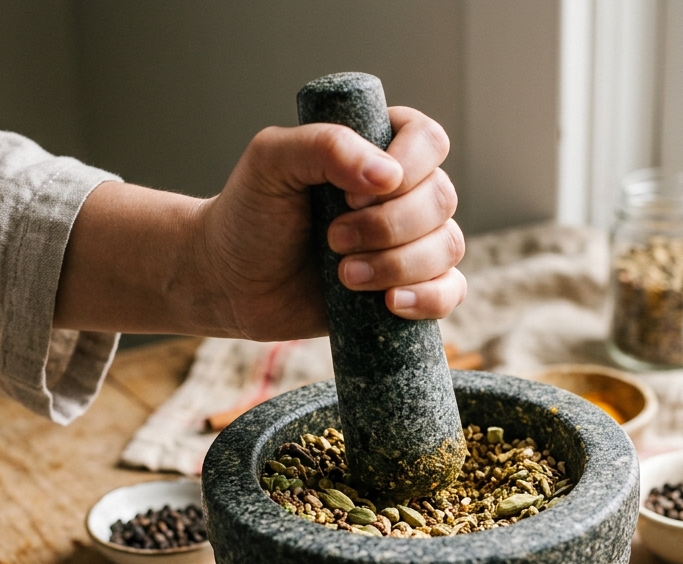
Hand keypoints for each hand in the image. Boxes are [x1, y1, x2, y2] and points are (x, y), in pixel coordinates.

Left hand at [197, 106, 465, 340]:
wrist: (231, 281)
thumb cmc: (249, 215)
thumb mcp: (271, 161)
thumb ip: (325, 146)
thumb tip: (386, 176)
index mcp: (378, 148)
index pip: (428, 140)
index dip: (405, 167)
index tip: (349, 195)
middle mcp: (403, 193)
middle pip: (441, 198)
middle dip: (388, 226)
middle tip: (332, 239)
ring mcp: (411, 243)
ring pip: (448, 246)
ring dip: (397, 265)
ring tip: (344, 277)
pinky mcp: (410, 288)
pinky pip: (451, 291)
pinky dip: (429, 298)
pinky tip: (391, 303)